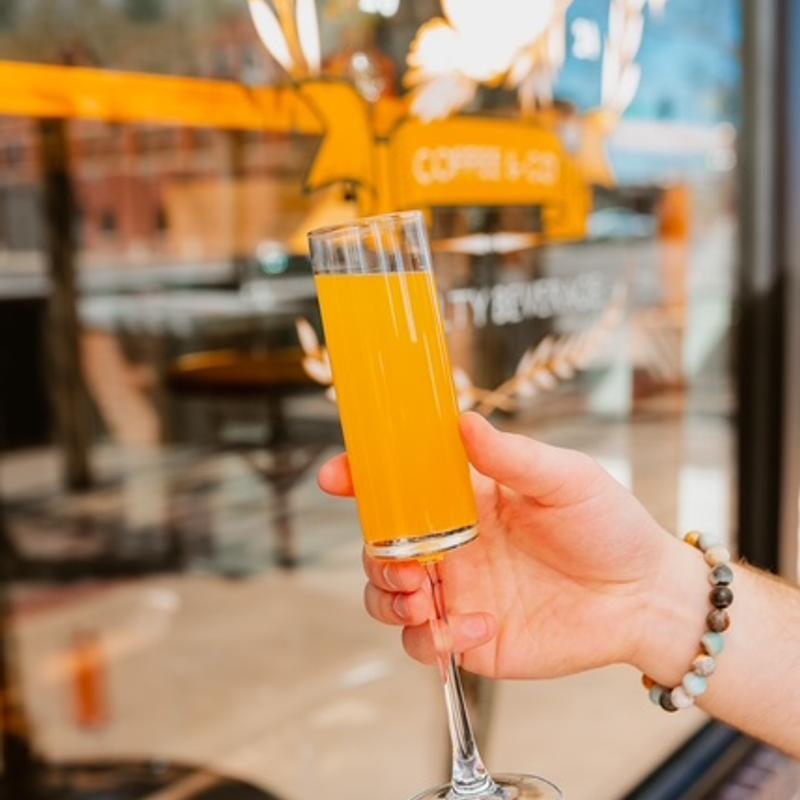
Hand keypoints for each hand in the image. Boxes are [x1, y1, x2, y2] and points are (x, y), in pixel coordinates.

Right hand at [319, 412, 680, 679]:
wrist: (644, 598)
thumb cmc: (609, 526)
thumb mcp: (566, 479)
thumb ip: (512, 456)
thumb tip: (464, 422)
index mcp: (466, 498)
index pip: (399, 484)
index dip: (360, 478)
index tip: (336, 476)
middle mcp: (452, 543)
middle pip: (380, 544)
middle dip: (375, 553)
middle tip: (407, 563)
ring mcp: (457, 591)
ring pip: (386, 595)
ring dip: (388, 596)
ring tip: (424, 596)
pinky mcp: (469, 636)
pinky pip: (422, 642)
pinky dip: (431, 638)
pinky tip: (475, 628)